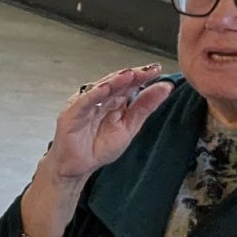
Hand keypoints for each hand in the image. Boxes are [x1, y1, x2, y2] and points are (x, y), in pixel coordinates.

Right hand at [41, 66, 172, 184]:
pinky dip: (93, 95)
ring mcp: (84, 105)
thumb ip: (145, 107)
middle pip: (116, 83)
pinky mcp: (71, 114)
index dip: (142, 76)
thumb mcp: (130, 127)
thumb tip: (165, 87)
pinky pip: (83, 102)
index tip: (157, 70)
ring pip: (100, 89)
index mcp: (113, 101)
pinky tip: (105, 89)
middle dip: (132, 75)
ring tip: (129, 75)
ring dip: (114, 81)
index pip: (129, 84)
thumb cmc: (98, 147)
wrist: (78, 167)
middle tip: (149, 70)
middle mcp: (98, 99)